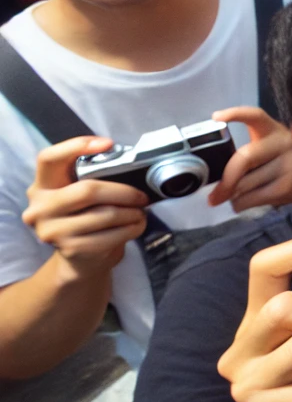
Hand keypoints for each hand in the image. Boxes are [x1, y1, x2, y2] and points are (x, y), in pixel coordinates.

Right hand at [22, 136, 148, 278]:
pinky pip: (111, 236)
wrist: (81, 257)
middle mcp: (40, 208)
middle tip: (141, 196)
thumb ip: (92, 176)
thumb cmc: (86, 216)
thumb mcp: (80, 193)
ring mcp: (52, 231)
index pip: (48, 159)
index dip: (75, 146)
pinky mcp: (70, 249)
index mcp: (41, 186)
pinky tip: (136, 225)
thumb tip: (128, 161)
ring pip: (105, 215)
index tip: (107, 143)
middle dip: (123, 192)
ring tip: (140, 212)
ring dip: (132, 213)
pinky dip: (131, 229)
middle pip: (87, 191)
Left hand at [206, 107, 291, 210]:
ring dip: (232, 195)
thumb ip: (246, 156)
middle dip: (226, 180)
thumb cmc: (282, 161)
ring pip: (245, 183)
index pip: (255, 116)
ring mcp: (287, 165)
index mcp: (272, 129)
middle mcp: (281, 143)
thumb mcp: (269, 148)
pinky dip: (240, 204)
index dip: (236, 114)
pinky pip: (253, 198)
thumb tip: (217, 182)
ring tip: (232, 197)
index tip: (216, 117)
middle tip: (213, 195)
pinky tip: (241, 202)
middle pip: (244, 158)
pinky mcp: (287, 186)